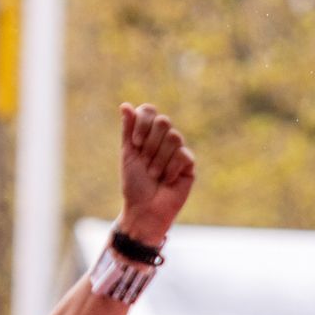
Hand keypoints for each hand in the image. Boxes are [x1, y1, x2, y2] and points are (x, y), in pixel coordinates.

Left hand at [114, 103, 196, 244]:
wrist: (144, 210)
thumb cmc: (134, 185)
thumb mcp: (127, 155)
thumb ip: (128, 130)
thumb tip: (125, 104)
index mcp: (147, 134)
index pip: (149, 111)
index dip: (143, 123)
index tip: (135, 143)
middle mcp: (163, 140)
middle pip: (164, 122)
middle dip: (151, 144)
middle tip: (145, 162)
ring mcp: (177, 151)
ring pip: (175, 137)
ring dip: (159, 159)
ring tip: (154, 175)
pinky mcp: (189, 165)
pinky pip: (183, 155)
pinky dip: (171, 169)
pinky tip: (167, 181)